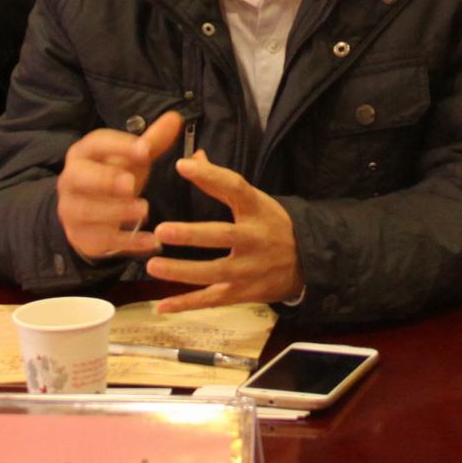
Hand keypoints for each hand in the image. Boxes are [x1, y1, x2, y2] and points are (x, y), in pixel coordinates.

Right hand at [56, 111, 181, 262]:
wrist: (87, 217)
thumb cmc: (112, 178)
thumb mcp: (130, 160)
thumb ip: (151, 142)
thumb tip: (175, 118)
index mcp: (83, 154)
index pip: (95, 144)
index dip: (119, 145)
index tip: (145, 150)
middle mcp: (71, 180)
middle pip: (79, 177)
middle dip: (104, 180)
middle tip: (131, 184)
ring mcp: (72, 211)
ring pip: (86, 211)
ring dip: (115, 211)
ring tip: (144, 210)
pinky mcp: (83, 237)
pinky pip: (102, 240)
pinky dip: (128, 242)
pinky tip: (152, 241)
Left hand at [145, 149, 299, 315]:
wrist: (308, 262)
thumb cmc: (273, 225)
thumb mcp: (256, 200)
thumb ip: (222, 181)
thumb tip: (192, 157)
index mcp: (257, 209)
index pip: (234, 188)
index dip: (209, 177)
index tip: (182, 165)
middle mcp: (254, 239)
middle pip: (222, 236)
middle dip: (191, 235)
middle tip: (162, 231)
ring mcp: (249, 269)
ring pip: (213, 272)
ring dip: (181, 271)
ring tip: (153, 266)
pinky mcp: (242, 293)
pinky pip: (211, 300)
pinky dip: (186, 304)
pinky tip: (161, 305)